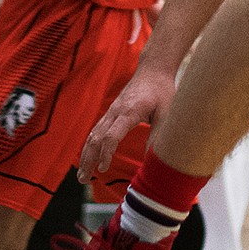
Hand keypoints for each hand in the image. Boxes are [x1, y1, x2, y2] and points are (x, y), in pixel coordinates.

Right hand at [80, 63, 175, 180]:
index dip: (106, 153)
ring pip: (93, 134)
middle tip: (83, 180)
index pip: (111, 135)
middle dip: (88, 159)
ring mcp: (111, 111)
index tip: (103, 169)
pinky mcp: (111, 112)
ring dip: (86, 155)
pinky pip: (96, 130)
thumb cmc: (161, 90)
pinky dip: (89, 145)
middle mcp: (116, 111)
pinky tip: (87, 157)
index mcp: (129, 111)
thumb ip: (158, 135)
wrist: (153, 69)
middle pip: (97, 137)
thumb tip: (152, 160)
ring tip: (81, 175)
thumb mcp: (166, 111)